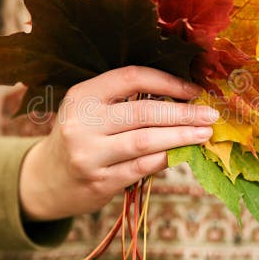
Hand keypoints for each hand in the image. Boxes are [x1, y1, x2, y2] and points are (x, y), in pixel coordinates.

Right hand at [19, 66, 217, 220]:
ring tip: (205, 134)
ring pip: (146, 141)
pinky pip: (143, 167)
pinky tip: (185, 153)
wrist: (47, 180)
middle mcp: (81, 123)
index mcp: (82, 96)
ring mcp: (89, 154)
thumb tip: (182, 96)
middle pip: (143, 112)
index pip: (131, 78)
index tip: (194, 90)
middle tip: (211, 114)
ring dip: (182, 136)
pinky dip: (167, 158)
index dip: (167, 82)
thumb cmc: (81, 137)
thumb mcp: (89, 110)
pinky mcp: (100, 181)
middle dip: (183, 113)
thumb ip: (124, 100)